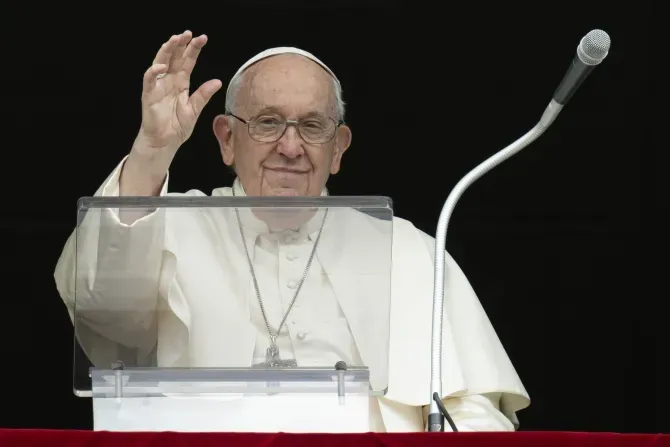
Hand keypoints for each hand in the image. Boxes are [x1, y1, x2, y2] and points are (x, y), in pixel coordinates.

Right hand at [121, 31, 220, 196]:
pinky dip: (153, 72)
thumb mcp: (195, 109)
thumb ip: (204, 95)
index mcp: (181, 83)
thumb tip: (218, 81)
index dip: (194, 50)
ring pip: (160, 63)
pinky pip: (149, 81)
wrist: (165, 142)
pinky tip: (161, 66)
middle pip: (174, 58)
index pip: (188, 62)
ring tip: (174, 40)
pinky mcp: (149, 96)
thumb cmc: (178, 126)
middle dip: (180, 45)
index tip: (202, 38)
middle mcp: (169, 81)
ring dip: (167, 51)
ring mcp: (158, 87)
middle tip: (188, 34)